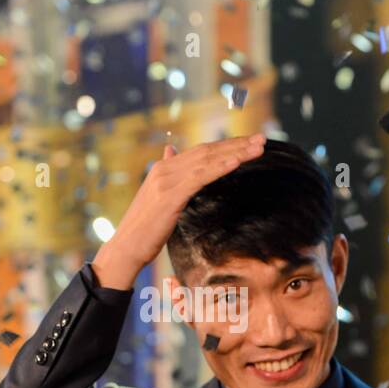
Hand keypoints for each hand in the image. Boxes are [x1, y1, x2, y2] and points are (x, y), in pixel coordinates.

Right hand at [90, 135, 265, 289]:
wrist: (126, 248)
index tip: (250, 142)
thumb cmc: (145, 229)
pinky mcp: (169, 195)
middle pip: (207, 151)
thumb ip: (169, 174)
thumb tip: (171, 150)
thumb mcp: (158, 197)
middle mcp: (165, 169)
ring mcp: (166, 181)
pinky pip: (200, 177)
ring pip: (207, 160)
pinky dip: (219, 167)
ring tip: (258, 148)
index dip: (227, 144)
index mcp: (164, 168)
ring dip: (235, 152)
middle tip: (262, 139)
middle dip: (237, 144)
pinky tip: (236, 162)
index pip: (202, 151)